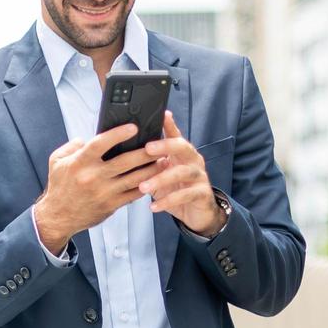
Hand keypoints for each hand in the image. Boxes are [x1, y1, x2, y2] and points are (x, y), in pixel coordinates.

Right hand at [34, 123, 155, 252]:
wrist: (59, 217)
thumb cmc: (59, 187)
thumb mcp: (56, 161)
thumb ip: (71, 147)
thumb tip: (85, 139)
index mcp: (79, 163)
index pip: (100, 144)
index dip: (118, 134)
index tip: (133, 128)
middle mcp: (93, 177)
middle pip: (124, 161)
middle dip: (145, 152)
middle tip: (159, 144)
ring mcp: (103, 192)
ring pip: (134, 179)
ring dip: (151, 169)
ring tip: (164, 160)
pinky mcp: (111, 205)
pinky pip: (133, 194)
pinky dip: (145, 186)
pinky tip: (153, 178)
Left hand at [137, 110, 226, 236]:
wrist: (196, 212)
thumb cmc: (175, 188)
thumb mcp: (161, 173)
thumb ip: (150, 162)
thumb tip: (125, 152)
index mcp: (181, 153)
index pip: (175, 135)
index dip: (169, 124)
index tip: (161, 115)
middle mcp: (193, 160)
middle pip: (183, 147)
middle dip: (165, 146)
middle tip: (147, 149)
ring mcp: (199, 176)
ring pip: (182, 172)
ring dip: (161, 179)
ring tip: (143, 187)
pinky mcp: (202, 193)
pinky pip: (185, 195)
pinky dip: (168, 201)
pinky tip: (154, 206)